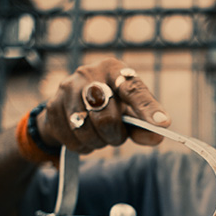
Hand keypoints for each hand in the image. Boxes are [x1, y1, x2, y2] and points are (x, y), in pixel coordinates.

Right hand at [36, 58, 170, 153]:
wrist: (67, 107)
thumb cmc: (107, 107)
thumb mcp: (128, 114)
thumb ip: (143, 127)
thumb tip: (157, 138)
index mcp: (113, 69)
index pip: (133, 89)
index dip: (148, 109)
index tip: (163, 124)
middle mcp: (88, 73)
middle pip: (106, 117)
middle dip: (115, 136)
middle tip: (117, 137)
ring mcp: (67, 88)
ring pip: (86, 131)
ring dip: (98, 142)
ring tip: (100, 135)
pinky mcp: (52, 106)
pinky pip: (72, 140)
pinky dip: (83, 146)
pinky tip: (84, 137)